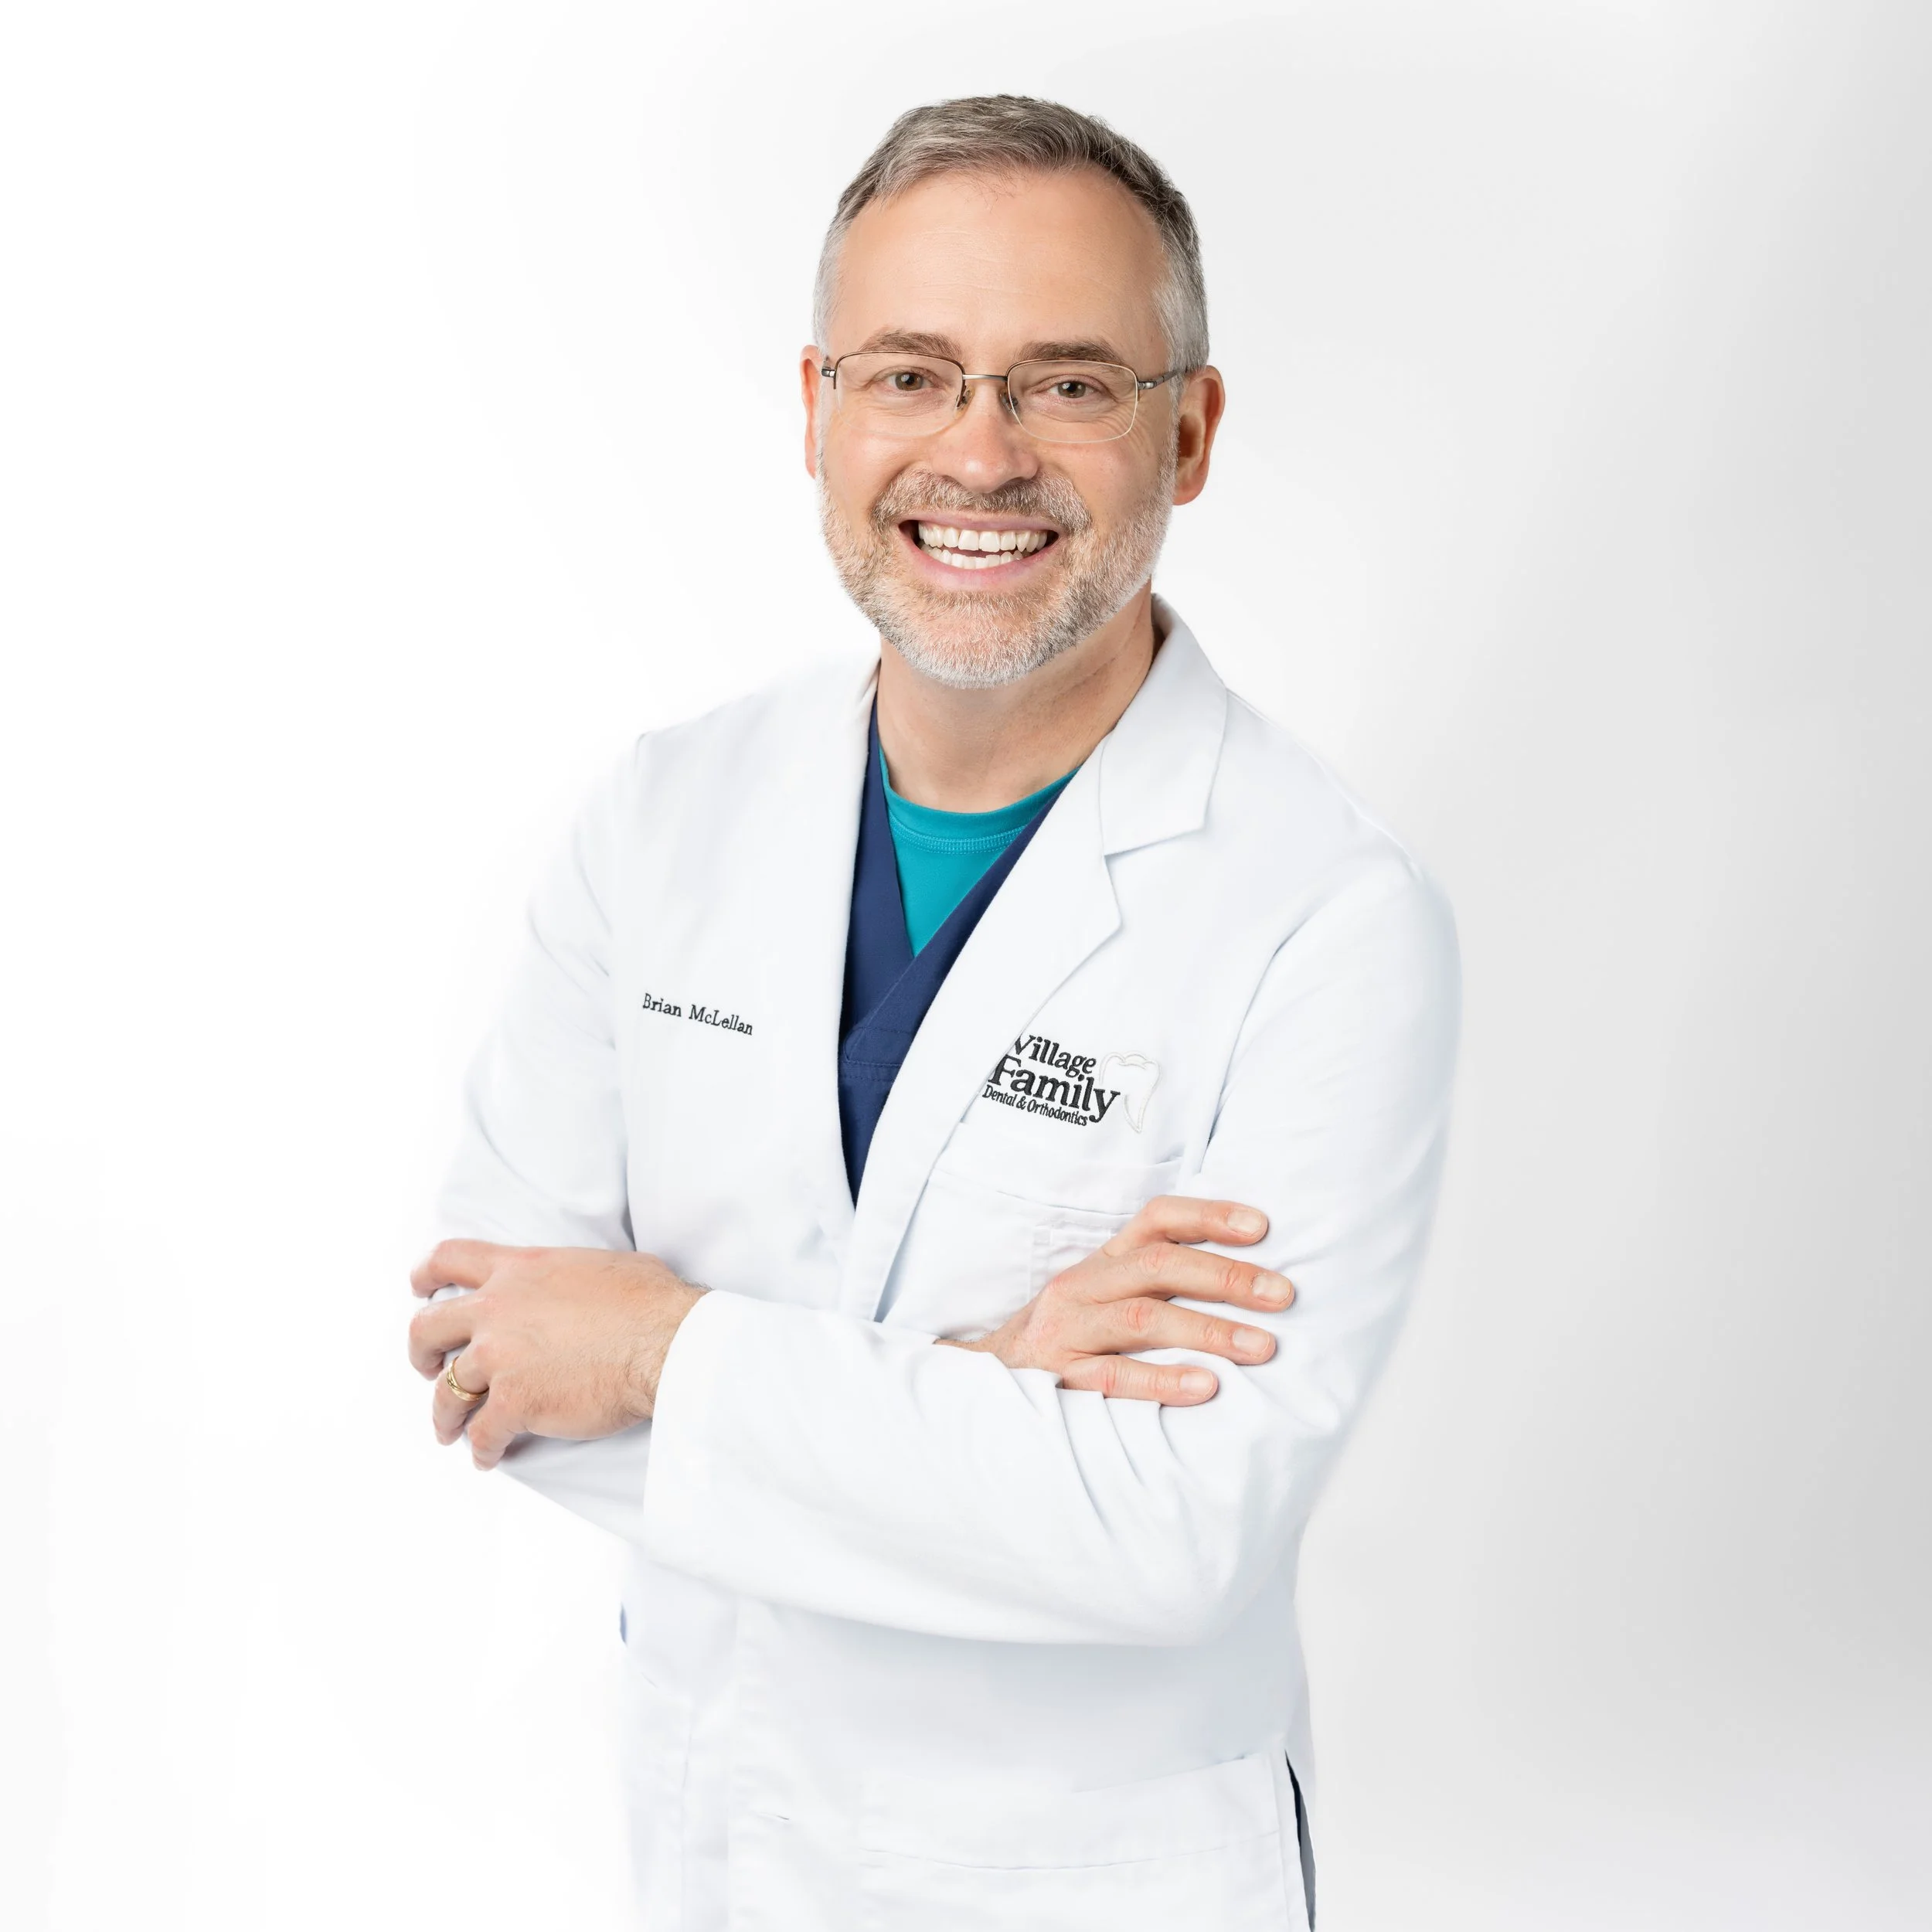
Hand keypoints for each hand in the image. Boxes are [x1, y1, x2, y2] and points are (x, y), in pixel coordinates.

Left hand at [407, 1240, 703, 1468]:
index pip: (450, 1259)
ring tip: (449, 1429)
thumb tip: (600, 1281)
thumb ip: (577, 1273)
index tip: (419, 1288)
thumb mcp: (606, 1265)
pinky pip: (480, 1434)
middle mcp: (499, 1308)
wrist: (665, 1342)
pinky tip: (488, 1457)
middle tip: (429, 1367)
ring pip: (446, 1391)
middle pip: (427, 1328)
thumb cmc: (651, 1302)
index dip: (426, 1275)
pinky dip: (480, 1450)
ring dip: (444, 1414)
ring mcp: (501, 1357)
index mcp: (520, 1270)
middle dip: (421, 1353)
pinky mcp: (514, 1402)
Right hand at [945, 1197, 1291, 1403]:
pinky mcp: (1055, 1377)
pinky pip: (1113, 1376)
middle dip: (1226, 1277)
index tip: (1263, 1227)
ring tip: (1261, 1347)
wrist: (978, 1385)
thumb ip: (1154, 1286)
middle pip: (1158, 1266)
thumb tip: (1247, 1283)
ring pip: (1142, 1318)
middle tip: (1283, 1295)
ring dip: (1208, 1330)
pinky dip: (1162, 1380)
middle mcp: (1082, 1286)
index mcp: (1101, 1262)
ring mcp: (1065, 1331)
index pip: (1156, 1220)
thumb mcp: (1100, 1299)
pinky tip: (1206, 1387)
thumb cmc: (1063, 1340)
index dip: (1208, 1216)